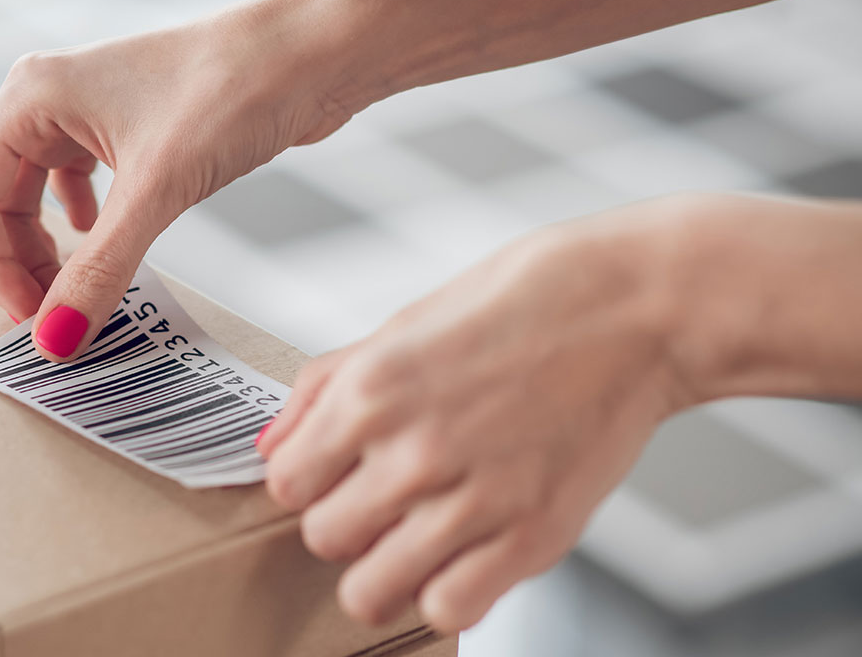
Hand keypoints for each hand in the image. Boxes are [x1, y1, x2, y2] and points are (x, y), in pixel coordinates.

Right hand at [0, 0, 360, 360]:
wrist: (315, 54)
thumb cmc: (237, 86)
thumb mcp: (159, 190)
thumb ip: (100, 270)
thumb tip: (55, 338)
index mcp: (32, 98)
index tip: (28, 316)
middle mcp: (48, 102)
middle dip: (16, 265)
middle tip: (54, 320)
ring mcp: (87, 115)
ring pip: (33, 198)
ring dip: (47, 253)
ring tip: (77, 297)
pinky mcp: (127, 132)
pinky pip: (77, 189)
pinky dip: (82, 230)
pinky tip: (104, 247)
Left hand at [257, 200, 703, 632]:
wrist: (639, 309)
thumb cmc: (525, 303)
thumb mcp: (405, 323)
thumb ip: (326, 387)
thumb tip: (273, 445)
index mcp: (370, 392)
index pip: (286, 483)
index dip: (308, 481)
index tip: (337, 472)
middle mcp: (412, 452)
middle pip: (322, 538)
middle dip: (345, 522)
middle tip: (383, 500)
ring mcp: (472, 501)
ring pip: (369, 589)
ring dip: (384, 570)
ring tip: (415, 538)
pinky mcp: (532, 538)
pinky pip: (449, 609)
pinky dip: (447, 594)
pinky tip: (462, 557)